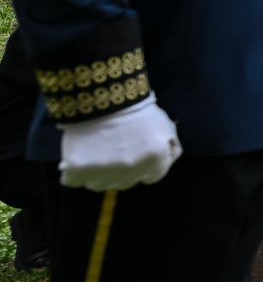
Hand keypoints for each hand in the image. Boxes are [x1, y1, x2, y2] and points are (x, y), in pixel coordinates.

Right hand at [58, 94, 181, 190]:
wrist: (102, 96)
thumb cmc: (136, 109)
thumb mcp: (164, 125)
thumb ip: (171, 147)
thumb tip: (168, 162)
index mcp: (155, 159)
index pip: (152, 177)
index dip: (143, 166)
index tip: (134, 155)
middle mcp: (131, 170)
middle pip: (125, 183)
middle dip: (122, 170)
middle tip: (114, 150)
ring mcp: (104, 172)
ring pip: (99, 185)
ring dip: (98, 174)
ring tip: (96, 152)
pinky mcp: (78, 170)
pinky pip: (72, 181)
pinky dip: (73, 173)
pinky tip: (77, 159)